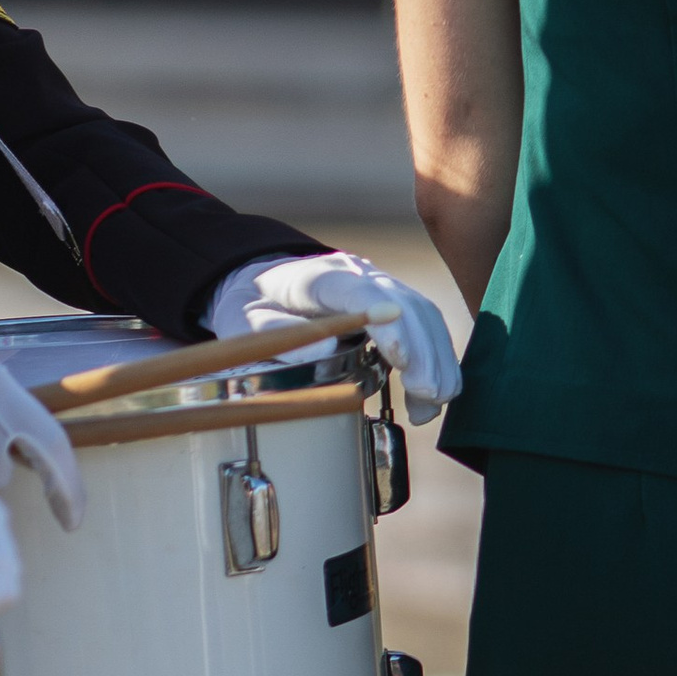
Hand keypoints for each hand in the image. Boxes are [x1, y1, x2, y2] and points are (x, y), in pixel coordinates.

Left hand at [205, 252, 459, 421]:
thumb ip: (272, 332)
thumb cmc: (250, 304)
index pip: (356, 292)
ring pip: (422, 314)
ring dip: (436, 358)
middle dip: (421, 350)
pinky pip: (424, 325)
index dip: (383, 320)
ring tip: (435, 401)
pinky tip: (434, 394)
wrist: (264, 280)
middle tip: (428, 393)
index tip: (401, 355)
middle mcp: (355, 274)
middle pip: (402, 303)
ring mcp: (379, 285)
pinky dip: (435, 359)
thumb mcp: (240, 319)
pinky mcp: (393, 301)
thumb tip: (321, 352)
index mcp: (315, 277)